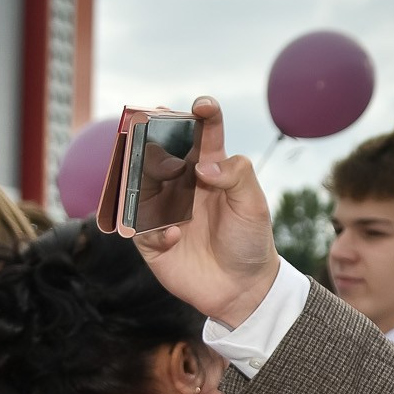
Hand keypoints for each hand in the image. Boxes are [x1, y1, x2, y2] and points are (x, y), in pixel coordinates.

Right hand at [131, 97, 280, 327]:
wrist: (242, 288)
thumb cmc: (250, 241)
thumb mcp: (254, 205)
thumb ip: (236, 176)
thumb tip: (202, 166)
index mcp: (210, 169)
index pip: (203, 134)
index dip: (202, 115)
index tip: (202, 106)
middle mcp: (182, 183)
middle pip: (159, 149)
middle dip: (153, 136)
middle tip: (155, 128)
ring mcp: (163, 209)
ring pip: (139, 182)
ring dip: (142, 176)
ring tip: (156, 176)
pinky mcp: (151, 239)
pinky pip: (140, 226)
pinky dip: (154, 229)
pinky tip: (174, 236)